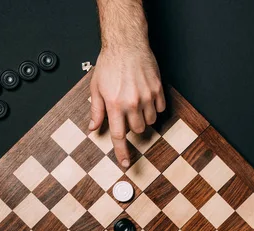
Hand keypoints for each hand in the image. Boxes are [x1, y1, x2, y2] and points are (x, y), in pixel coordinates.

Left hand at [89, 46, 165, 167]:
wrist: (126, 44)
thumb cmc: (110, 64)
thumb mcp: (96, 88)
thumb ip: (96, 111)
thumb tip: (93, 128)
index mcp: (114, 104)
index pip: (119, 135)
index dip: (122, 152)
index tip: (126, 163)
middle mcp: (131, 102)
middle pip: (137, 129)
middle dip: (133, 125)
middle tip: (127, 111)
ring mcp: (147, 96)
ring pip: (150, 121)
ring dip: (144, 117)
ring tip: (136, 102)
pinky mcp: (158, 89)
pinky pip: (160, 109)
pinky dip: (154, 107)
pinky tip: (146, 96)